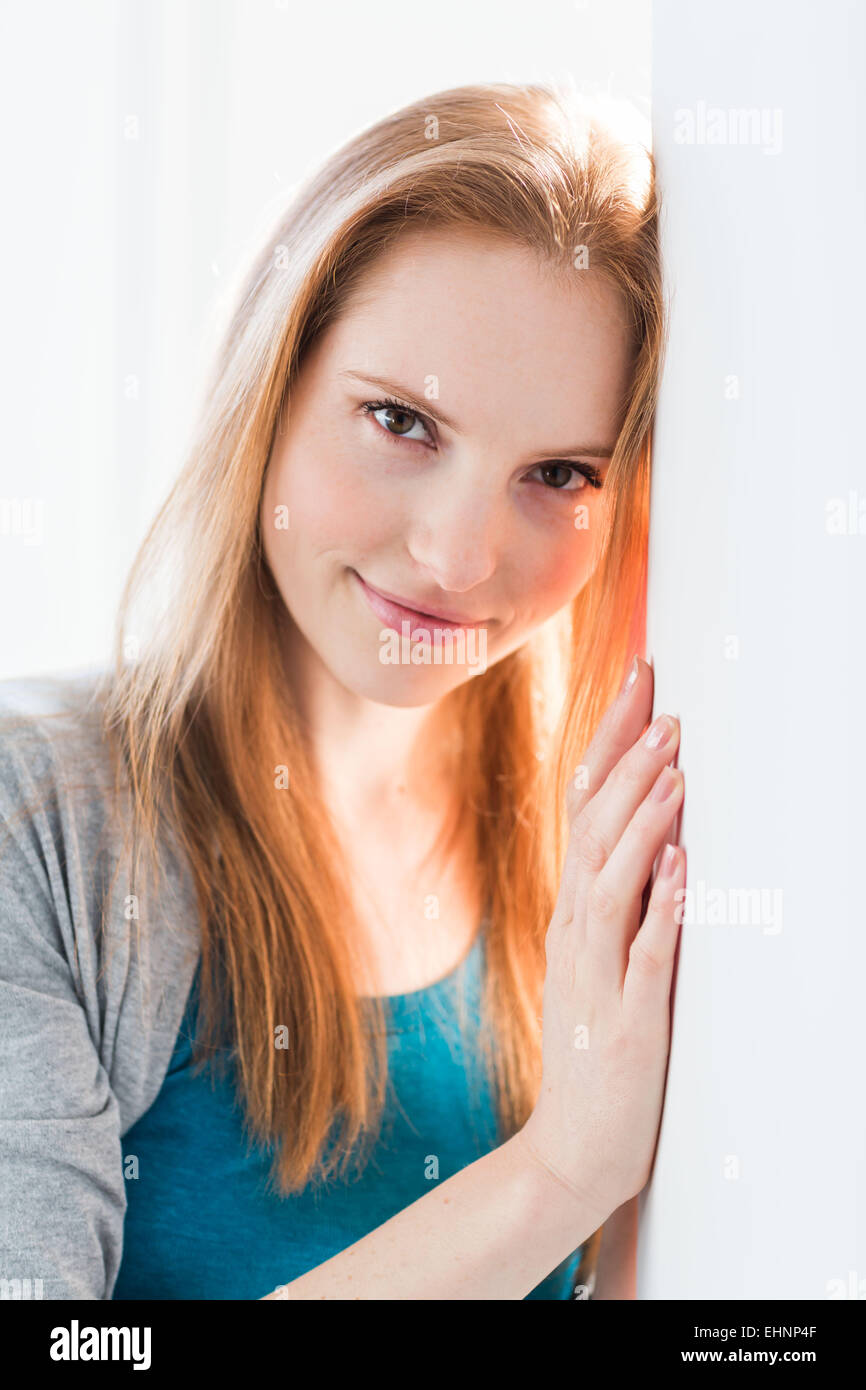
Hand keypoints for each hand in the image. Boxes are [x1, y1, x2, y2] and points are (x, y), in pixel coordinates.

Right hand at [517, 655, 684, 1224]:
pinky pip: (641, 956)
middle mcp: (575, 932)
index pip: (584, 808)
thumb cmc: (595, 1053)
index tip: (636, 685)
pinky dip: (658, 908)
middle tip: (658, 699)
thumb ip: (617, 901)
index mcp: (572, 913)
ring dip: (640, 820)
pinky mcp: (624, 1021)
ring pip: (611, 880)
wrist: (569, 1151)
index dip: (609, 744)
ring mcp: (595, 975)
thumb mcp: (599, 961)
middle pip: (592, 828)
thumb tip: (658, 836)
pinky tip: (679, 868)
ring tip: (672, 764)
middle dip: (626, 761)